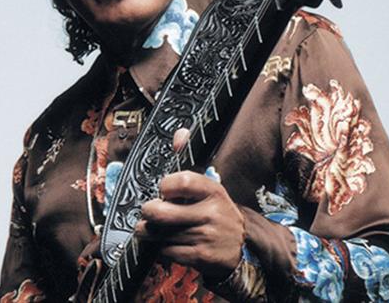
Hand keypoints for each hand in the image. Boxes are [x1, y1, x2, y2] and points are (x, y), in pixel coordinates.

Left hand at [135, 127, 244, 280]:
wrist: (241, 246)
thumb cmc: (216, 212)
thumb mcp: (209, 187)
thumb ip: (189, 162)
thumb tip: (180, 133)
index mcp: (214, 190)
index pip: (181, 181)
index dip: (164, 186)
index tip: (163, 190)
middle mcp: (212, 212)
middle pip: (162, 213)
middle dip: (148, 212)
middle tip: (148, 212)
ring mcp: (207, 236)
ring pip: (161, 234)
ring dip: (151, 233)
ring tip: (150, 229)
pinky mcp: (202, 256)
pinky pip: (168, 251)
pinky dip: (161, 249)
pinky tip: (165, 243)